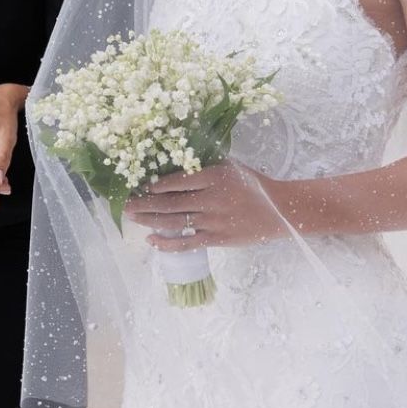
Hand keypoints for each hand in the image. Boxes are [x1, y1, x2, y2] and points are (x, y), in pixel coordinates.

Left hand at [124, 160, 285, 251]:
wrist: (280, 210)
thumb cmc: (254, 185)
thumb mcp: (232, 167)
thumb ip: (206, 166)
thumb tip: (178, 164)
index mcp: (214, 177)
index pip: (178, 181)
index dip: (156, 186)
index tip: (141, 186)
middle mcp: (211, 199)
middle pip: (170, 203)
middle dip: (145, 204)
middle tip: (126, 205)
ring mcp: (213, 221)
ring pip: (175, 222)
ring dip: (150, 221)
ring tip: (133, 219)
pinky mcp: (217, 238)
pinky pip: (187, 242)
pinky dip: (167, 243)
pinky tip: (152, 241)